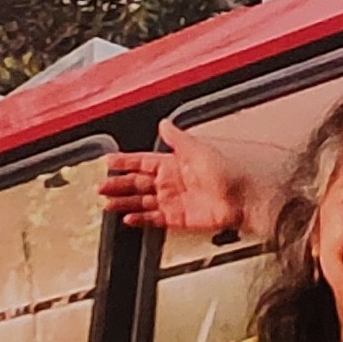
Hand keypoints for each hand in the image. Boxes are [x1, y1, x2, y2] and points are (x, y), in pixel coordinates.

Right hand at [101, 122, 249, 235]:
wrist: (242, 198)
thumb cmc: (227, 172)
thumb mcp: (198, 150)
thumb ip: (177, 139)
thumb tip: (164, 122)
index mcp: (173, 164)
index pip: (142, 162)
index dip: (125, 162)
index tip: (108, 162)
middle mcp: (170, 182)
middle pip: (137, 183)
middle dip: (117, 184)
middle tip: (100, 187)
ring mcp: (173, 201)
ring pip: (141, 202)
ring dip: (124, 202)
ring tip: (107, 204)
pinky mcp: (177, 218)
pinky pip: (154, 219)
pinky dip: (140, 219)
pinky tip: (128, 218)